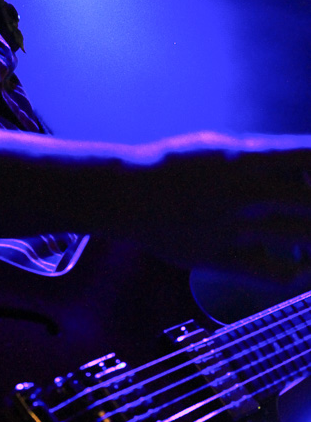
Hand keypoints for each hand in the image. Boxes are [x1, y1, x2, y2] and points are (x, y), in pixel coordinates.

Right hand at [113, 132, 310, 281]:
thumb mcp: (219, 146)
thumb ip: (262, 158)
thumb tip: (304, 168)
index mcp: (244, 158)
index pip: (308, 156)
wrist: (128, 195)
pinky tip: (299, 264)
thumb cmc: (175, 166)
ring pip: (304, 237)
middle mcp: (245, 193)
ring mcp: (234, 228)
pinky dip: (296, 273)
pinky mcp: (222, 259)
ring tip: (308, 229)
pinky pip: (275, 274)